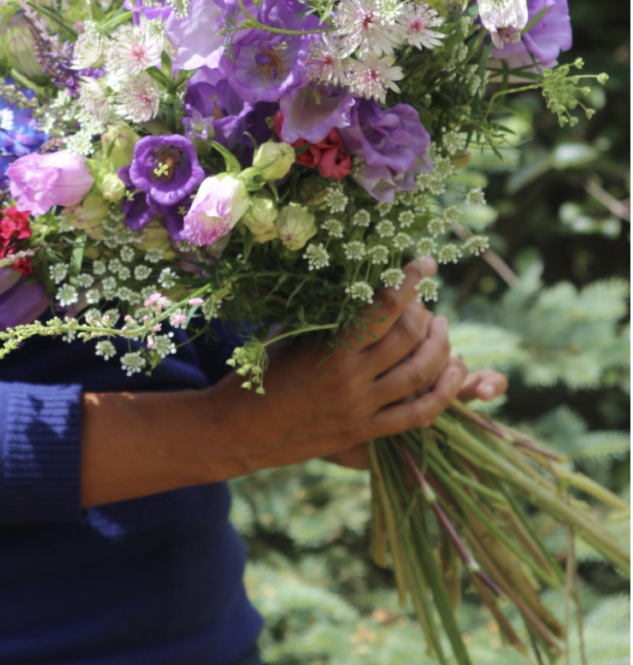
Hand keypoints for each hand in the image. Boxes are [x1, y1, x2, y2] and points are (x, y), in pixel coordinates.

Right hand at [207, 258, 471, 475]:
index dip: (409, 284)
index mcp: (330, 348)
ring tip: (443, 330)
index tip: (424, 264)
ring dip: (441, 349)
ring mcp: (361, 408)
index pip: (383, 309)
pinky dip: (443, 393)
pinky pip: (418, 414)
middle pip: (407, 339)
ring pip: (420, 375)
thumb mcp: (292, 336)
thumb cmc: (261, 372)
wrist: (242, 428)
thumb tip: (364, 285)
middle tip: (428, 304)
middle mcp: (350, 378)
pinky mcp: (366, 433)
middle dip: (425, 315)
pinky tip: (454, 374)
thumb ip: (330, 318)